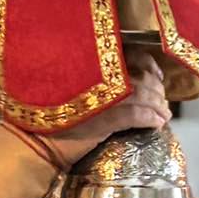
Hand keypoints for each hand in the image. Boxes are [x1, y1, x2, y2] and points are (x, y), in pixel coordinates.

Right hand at [21, 51, 171, 169]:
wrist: (34, 143)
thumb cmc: (51, 119)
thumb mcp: (73, 91)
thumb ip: (97, 82)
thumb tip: (132, 85)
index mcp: (89, 62)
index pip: (130, 54)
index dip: (148, 64)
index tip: (156, 75)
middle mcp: (96, 74)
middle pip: (140, 76)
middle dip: (157, 90)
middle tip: (162, 101)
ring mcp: (101, 97)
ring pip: (143, 94)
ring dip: (158, 105)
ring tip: (164, 115)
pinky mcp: (103, 119)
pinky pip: (137, 115)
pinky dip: (151, 119)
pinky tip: (157, 124)